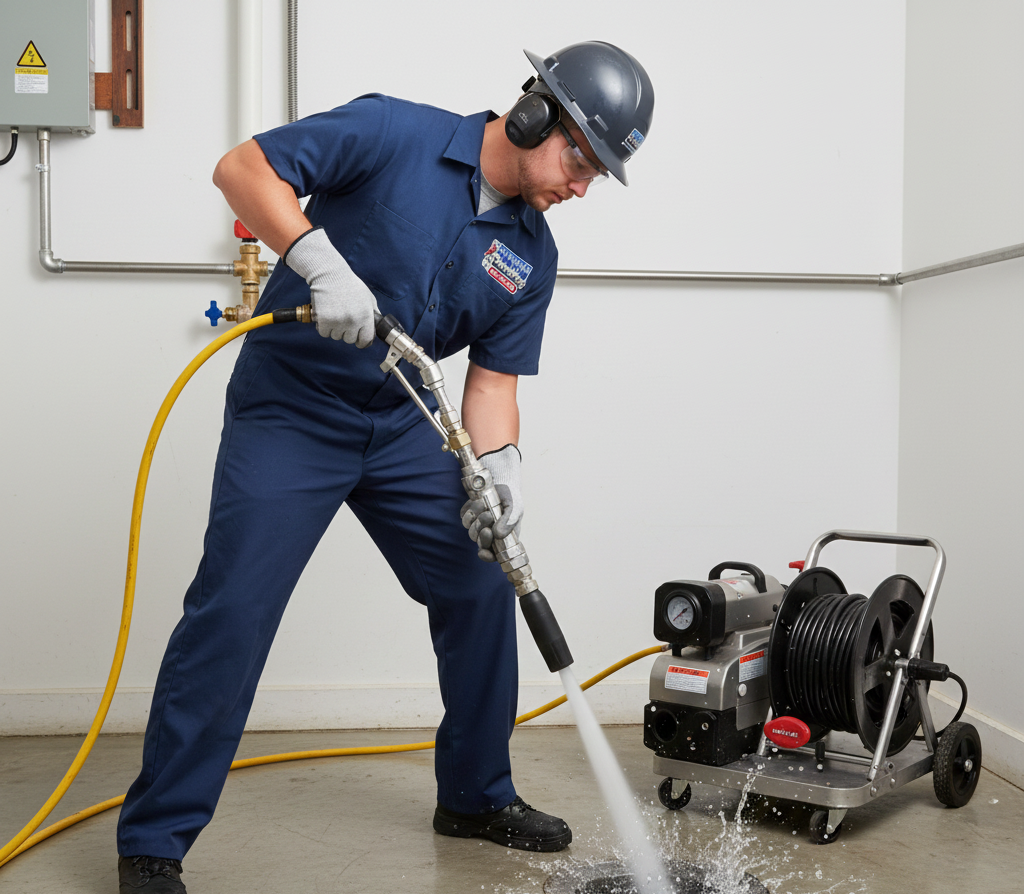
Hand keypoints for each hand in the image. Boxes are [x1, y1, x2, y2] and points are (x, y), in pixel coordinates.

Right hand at [283, 227, 378, 346]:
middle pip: (349, 340)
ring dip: (334, 329)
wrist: (330, 274)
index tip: (357, 339)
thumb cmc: (349, 285)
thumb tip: (376, 327)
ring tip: (334, 313)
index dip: (361, 341)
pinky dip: (323, 326)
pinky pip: (324, 333)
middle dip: (346, 332)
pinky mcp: (324, 320)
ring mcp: (338, 322)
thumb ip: (373, 313)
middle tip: (342, 319)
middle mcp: (353, 321)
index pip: (366, 340)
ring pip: (336, 336)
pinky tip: (325, 315)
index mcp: (366, 316)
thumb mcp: (368, 298)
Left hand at [460, 444, 522, 561]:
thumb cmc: (511, 497)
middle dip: (482, 532)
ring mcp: (478, 524)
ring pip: (470, 530)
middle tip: (488, 516)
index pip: (493, 555)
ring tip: (485, 505)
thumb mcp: (515, 508)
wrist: (500, 481)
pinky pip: (464, 518)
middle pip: (479, 543)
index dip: (487, 556)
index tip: (483, 551)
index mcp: (503, 537)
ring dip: (477, 518)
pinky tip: (478, 502)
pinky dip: (470, 511)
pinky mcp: (469, 514)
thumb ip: (509, 521)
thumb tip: (498, 534)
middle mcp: (489, 533)